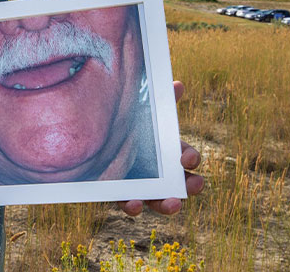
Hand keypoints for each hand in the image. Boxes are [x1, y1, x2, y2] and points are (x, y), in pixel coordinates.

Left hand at [118, 80, 204, 215]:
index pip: (186, 155)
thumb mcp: (141, 108)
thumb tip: (178, 84)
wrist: (96, 134)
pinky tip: (134, 205)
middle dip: (190, 185)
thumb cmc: (127, 121)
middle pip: (180, 182)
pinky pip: (128, 202)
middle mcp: (158, 171)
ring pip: (158, 198)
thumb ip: (159, 100)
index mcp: (167, 150)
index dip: (190, 157)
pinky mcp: (120, 192)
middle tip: (193, 185)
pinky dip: (133, 205)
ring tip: (172, 205)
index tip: (188, 159)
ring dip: (166, 203)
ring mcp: (140, 184)